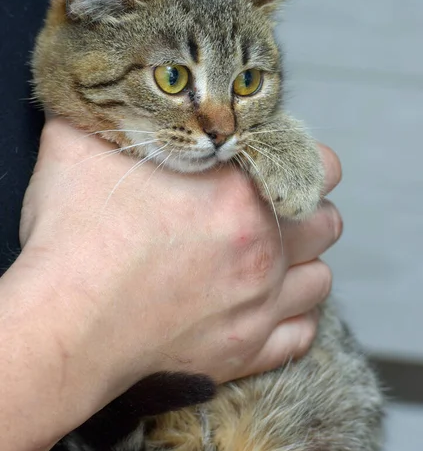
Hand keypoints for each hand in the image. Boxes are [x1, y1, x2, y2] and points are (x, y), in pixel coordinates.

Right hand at [18, 118, 341, 431]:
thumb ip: (109, 115)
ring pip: (319, 280)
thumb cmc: (74, 239)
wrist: (65, 325)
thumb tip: (107, 99)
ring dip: (302, 266)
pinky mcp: (244, 351)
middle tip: (273, 213)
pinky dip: (291, 320)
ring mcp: (258, 305)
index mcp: (238, 193)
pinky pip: (300, 336)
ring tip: (271, 260)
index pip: (320, 166)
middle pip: (327, 224)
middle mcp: (262, 248)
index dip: (308, 160)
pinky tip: (263, 307)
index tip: (282, 166)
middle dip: (308, 213)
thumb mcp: (81, 149)